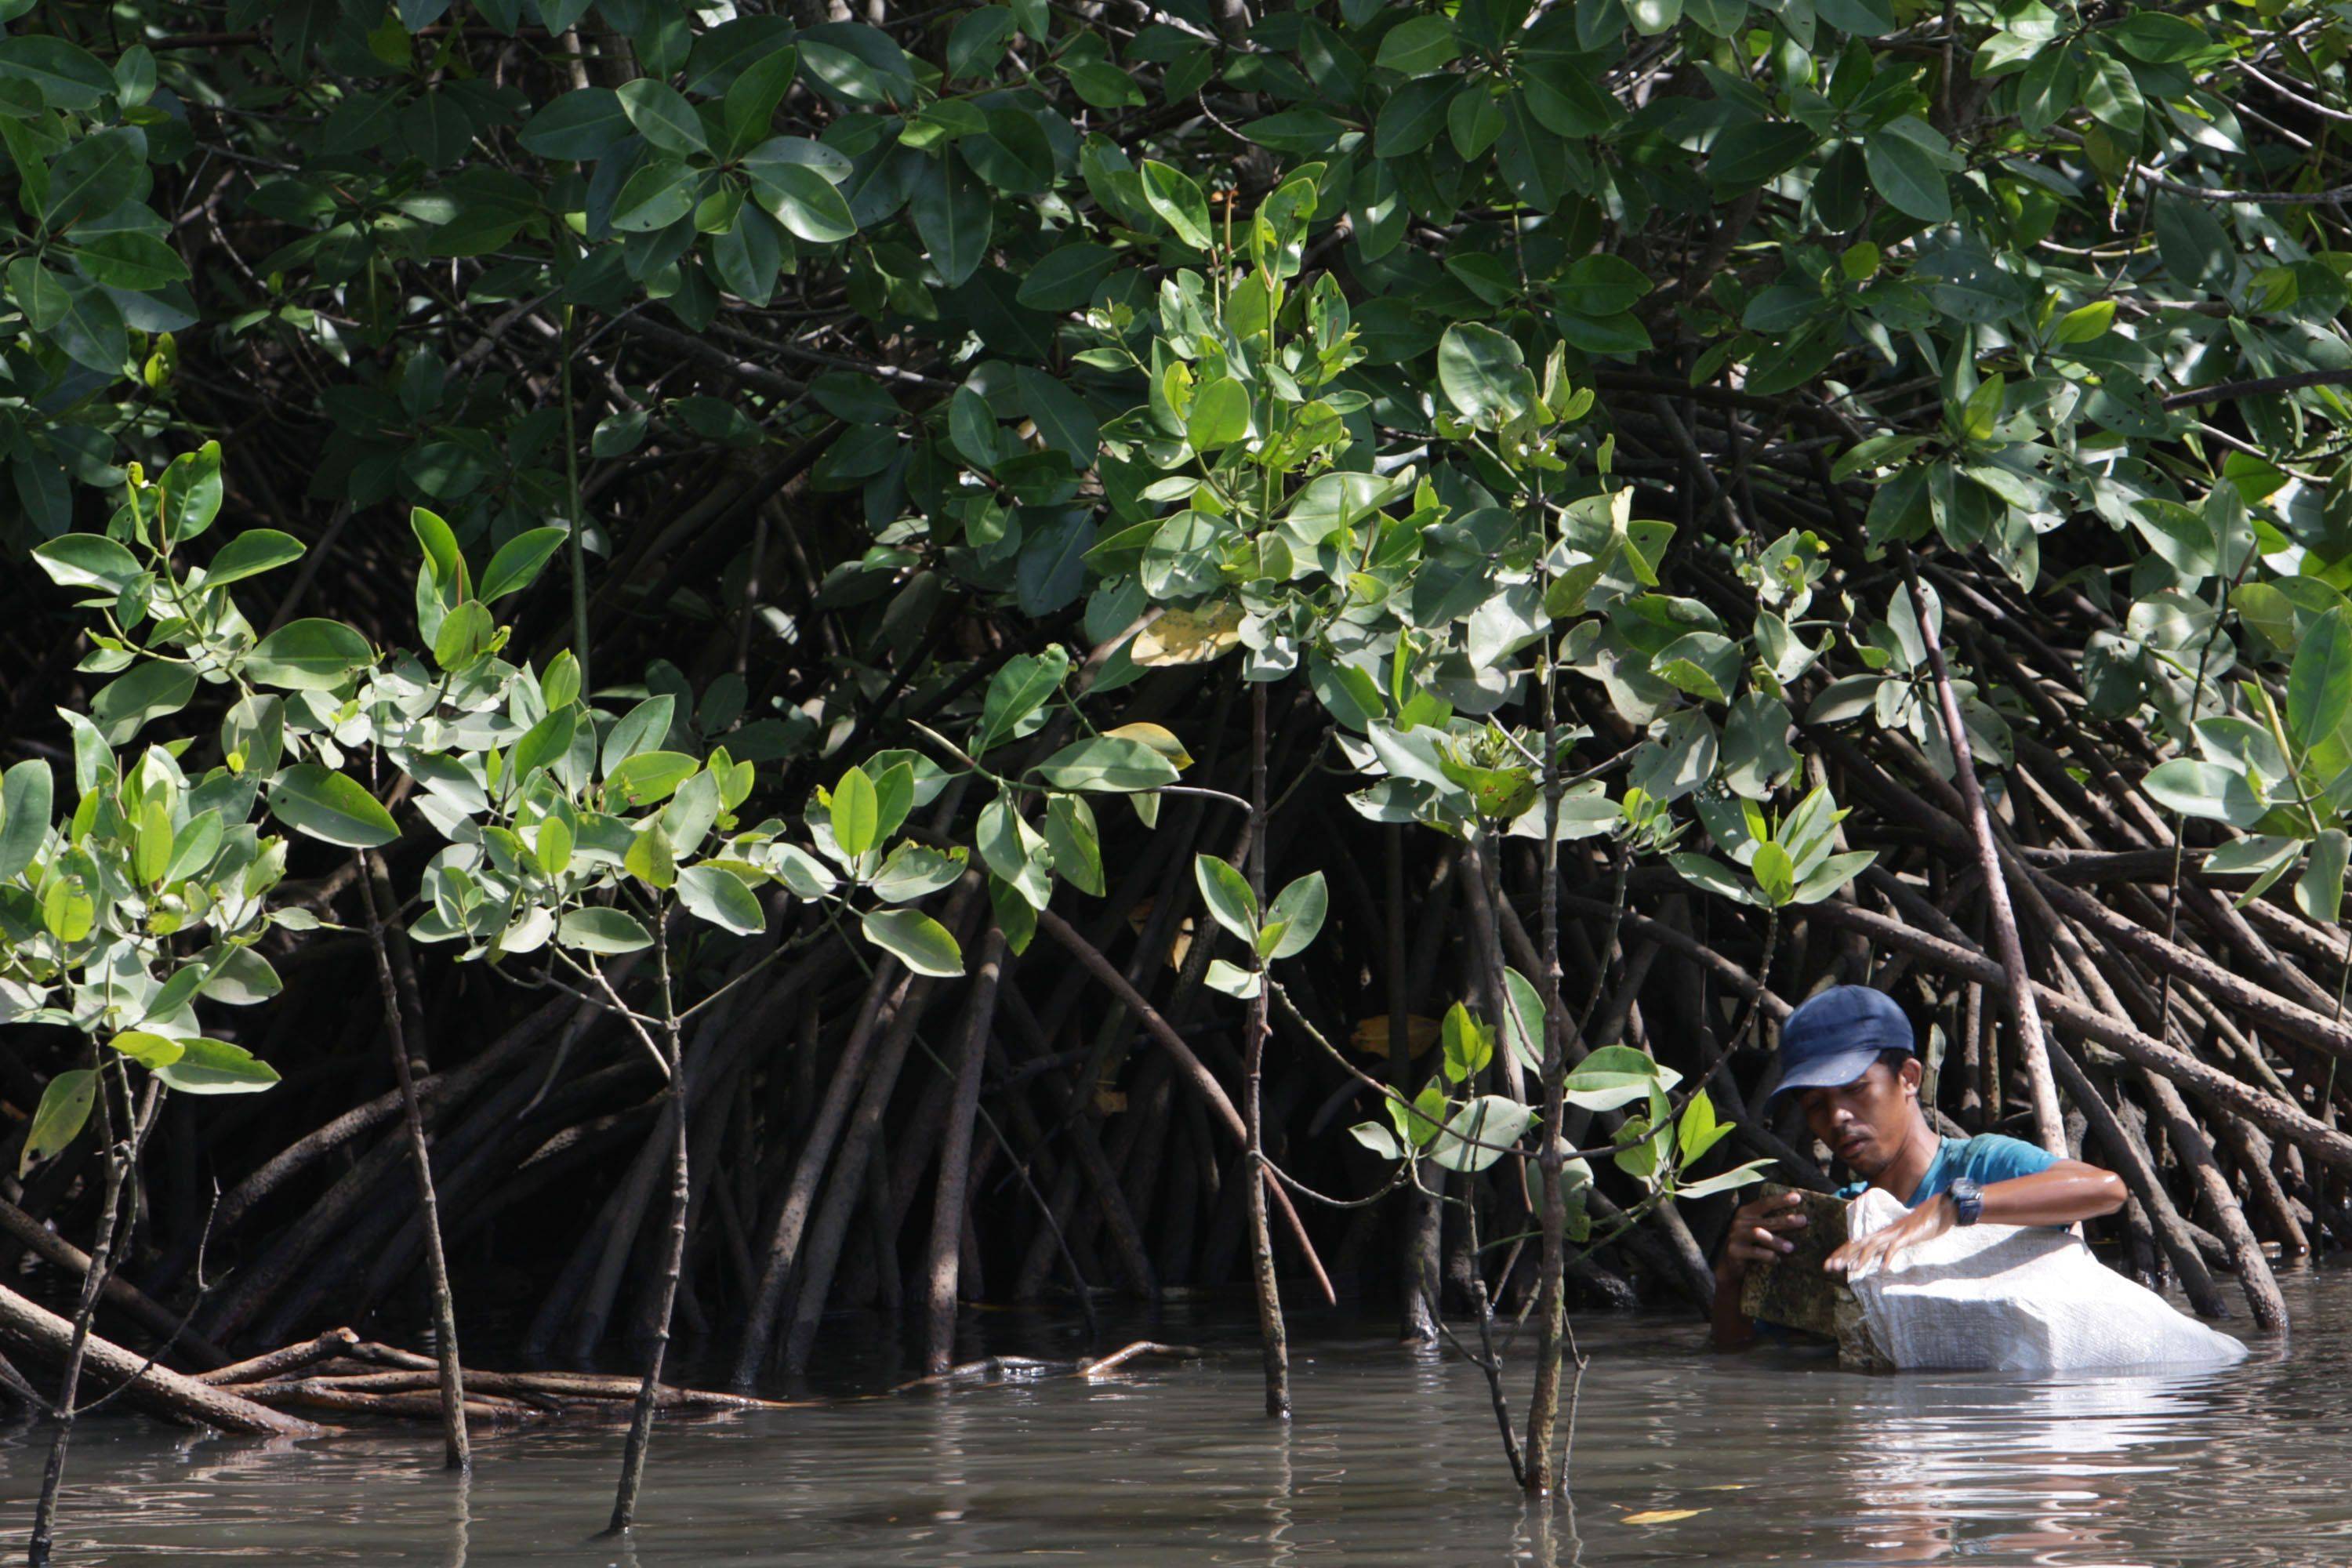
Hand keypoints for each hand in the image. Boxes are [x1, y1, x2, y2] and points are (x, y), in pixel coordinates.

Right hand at [1716, 1189, 1808, 1281]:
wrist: (1728, 1264)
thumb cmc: (1749, 1244)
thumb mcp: (1756, 1229)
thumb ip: (1770, 1222)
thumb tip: (1799, 1219)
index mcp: (1746, 1212)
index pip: (1765, 1203)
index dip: (1781, 1200)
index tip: (1797, 1198)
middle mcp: (1740, 1221)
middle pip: (1767, 1219)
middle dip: (1786, 1220)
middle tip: (1803, 1220)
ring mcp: (1736, 1235)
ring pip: (1759, 1235)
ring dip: (1777, 1241)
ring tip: (1791, 1247)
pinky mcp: (1734, 1250)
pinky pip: (1755, 1252)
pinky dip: (1768, 1256)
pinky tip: (1777, 1260)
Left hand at [1826, 1195, 1954, 1276]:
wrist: (1941, 1208)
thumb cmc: (1923, 1224)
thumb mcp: (1902, 1237)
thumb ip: (1890, 1245)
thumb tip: (1878, 1257)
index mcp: (1882, 1233)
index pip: (1856, 1242)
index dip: (1842, 1252)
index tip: (1829, 1263)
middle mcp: (1885, 1232)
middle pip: (1859, 1243)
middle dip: (1843, 1255)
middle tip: (1830, 1267)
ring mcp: (1896, 1233)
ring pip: (1873, 1244)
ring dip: (1862, 1257)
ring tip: (1852, 1269)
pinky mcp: (1908, 1236)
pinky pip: (1894, 1247)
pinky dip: (1887, 1258)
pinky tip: (1882, 1269)